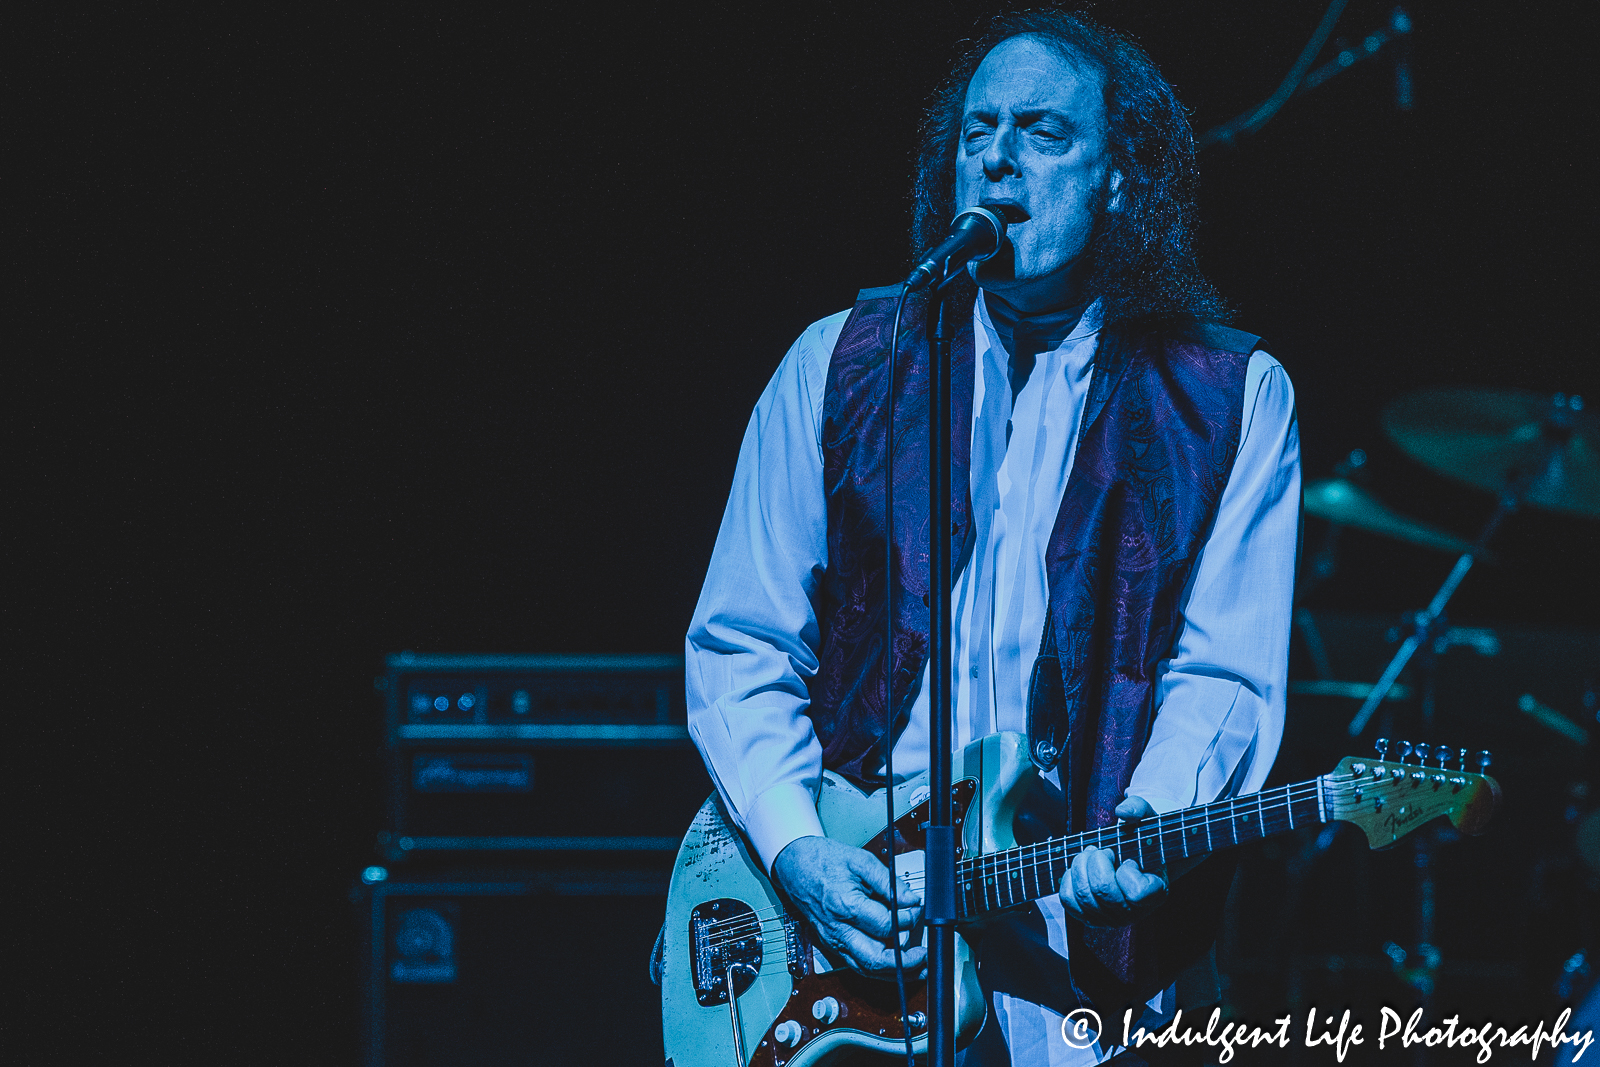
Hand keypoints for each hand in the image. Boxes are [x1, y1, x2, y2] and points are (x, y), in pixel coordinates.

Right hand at [771, 836, 925, 974]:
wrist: (795, 865)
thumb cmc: (824, 861)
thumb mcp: (859, 860)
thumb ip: (888, 881)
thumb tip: (911, 899)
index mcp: (845, 905)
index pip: (886, 924)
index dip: (908, 918)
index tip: (917, 909)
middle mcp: (838, 929)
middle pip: (875, 959)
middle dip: (904, 962)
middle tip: (923, 954)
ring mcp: (834, 941)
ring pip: (867, 969)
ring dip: (895, 974)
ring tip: (918, 969)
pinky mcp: (833, 945)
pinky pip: (858, 966)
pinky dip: (879, 972)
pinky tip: (897, 969)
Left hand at [1058, 796, 1168, 926]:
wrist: (1133, 859)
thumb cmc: (1142, 841)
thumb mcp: (1146, 820)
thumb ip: (1139, 809)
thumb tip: (1123, 812)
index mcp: (1155, 894)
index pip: (1136, 892)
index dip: (1127, 871)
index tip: (1129, 860)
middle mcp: (1133, 913)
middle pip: (1103, 890)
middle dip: (1096, 861)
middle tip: (1101, 850)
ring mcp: (1110, 919)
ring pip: (1083, 897)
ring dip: (1080, 866)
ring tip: (1090, 855)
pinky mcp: (1089, 917)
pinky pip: (1069, 901)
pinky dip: (1068, 879)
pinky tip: (1080, 868)